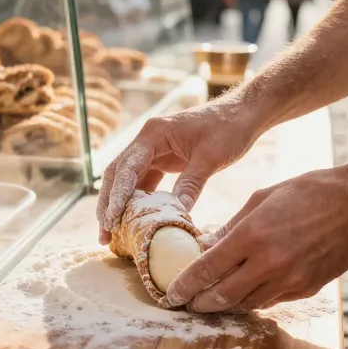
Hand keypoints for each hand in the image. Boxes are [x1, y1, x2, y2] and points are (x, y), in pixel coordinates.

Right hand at [96, 98, 257, 243]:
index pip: (128, 166)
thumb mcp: (211, 158)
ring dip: (119, 205)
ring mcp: (154, 150)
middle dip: (108, 203)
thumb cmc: (228, 128)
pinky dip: (138, 202)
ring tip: (112, 233)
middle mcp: (147, 140)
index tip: (111, 219)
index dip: (117, 194)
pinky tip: (134, 222)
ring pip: (128, 180)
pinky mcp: (163, 160)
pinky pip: (144, 182)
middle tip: (104, 233)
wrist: (242, 114)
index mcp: (154, 133)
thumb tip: (177, 214)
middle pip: (118, 174)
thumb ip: (191, 184)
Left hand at [165, 167, 347, 311]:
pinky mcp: (307, 288)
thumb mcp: (262, 198)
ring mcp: (291, 279)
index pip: (208, 269)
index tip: (172, 294)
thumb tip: (206, 245)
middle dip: (200, 302)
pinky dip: (253, 299)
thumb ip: (232, 226)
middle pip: (223, 295)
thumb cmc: (308, 191)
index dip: (185, 285)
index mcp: (253, 235)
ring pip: (247, 304)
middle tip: (186, 303)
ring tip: (210, 300)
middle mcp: (270, 262)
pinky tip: (244, 292)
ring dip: (225, 305)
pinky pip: (271, 300)